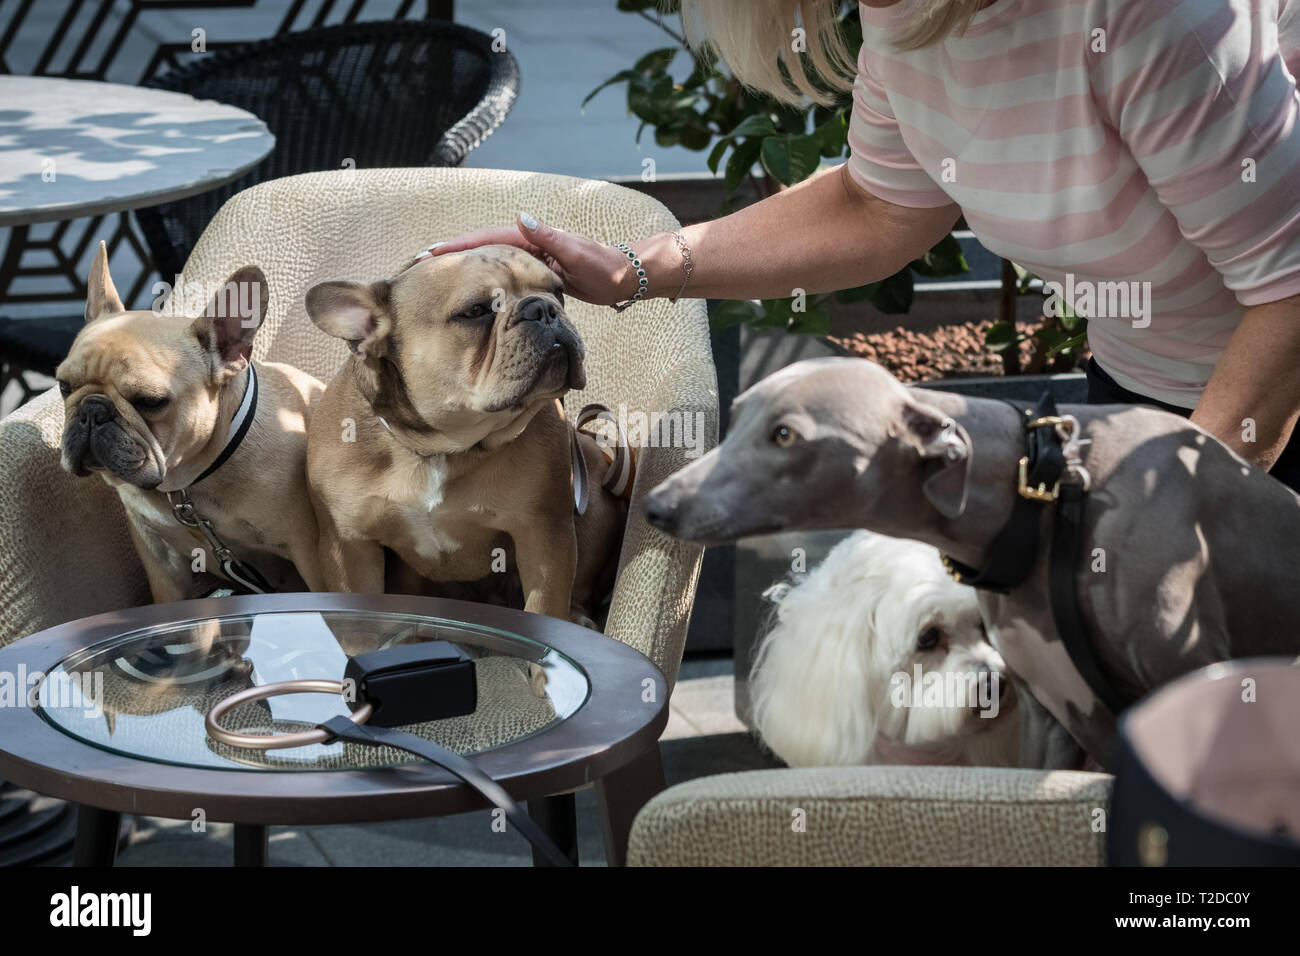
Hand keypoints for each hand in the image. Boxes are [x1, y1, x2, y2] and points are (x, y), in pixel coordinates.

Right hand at [417, 212, 639, 305]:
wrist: (624, 276)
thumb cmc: (604, 267)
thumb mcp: (577, 253)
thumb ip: (549, 236)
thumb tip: (521, 216)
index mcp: (529, 238)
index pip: (484, 240)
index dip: (457, 246)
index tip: (428, 253)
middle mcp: (525, 244)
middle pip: (478, 248)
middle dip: (449, 254)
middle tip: (416, 264)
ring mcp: (529, 258)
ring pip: (487, 262)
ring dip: (461, 266)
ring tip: (431, 275)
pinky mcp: (534, 273)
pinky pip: (500, 274)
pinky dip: (481, 278)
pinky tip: (468, 288)